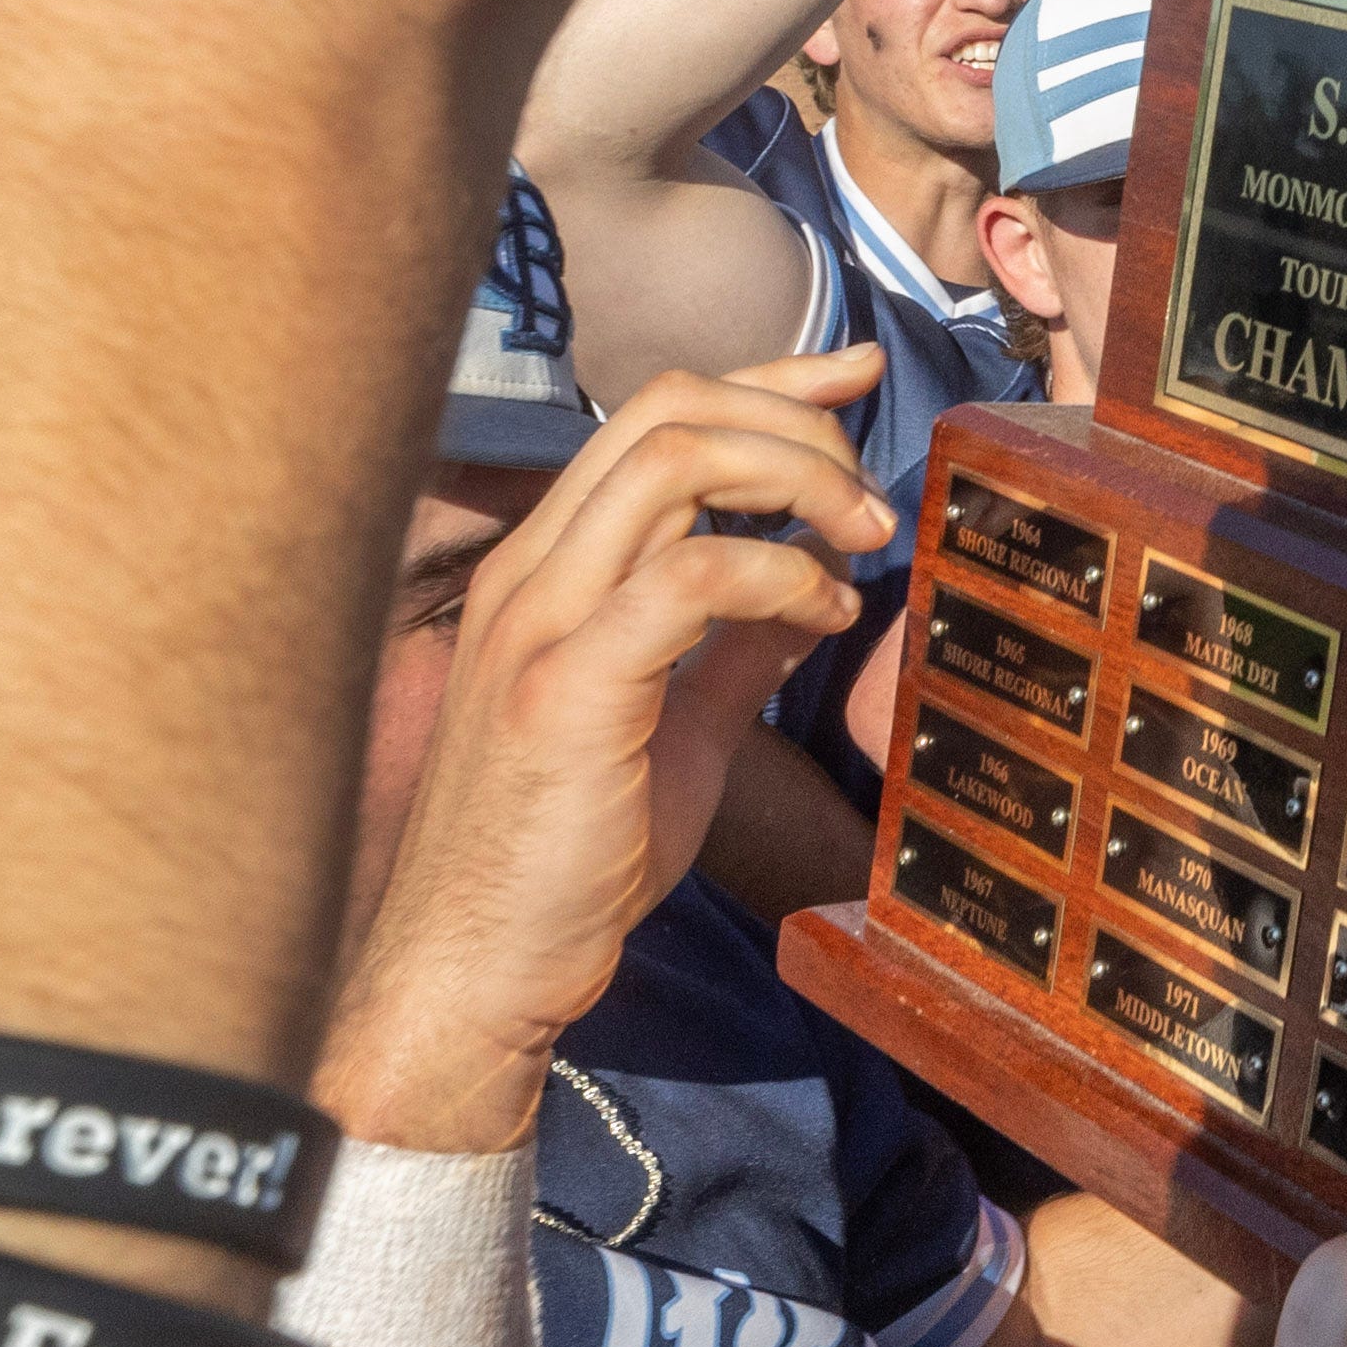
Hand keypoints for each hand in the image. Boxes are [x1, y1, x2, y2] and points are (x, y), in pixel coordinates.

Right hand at [322, 356, 889, 1147]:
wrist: (475, 973)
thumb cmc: (568, 861)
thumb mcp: (674, 730)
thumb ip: (733, 650)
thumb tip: (815, 587)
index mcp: (545, 568)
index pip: (652, 415)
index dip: (765, 378)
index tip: (855, 373)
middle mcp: (530, 571)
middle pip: (667, 408)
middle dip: (793, 421)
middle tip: (870, 499)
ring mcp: (538, 620)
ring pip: (674, 459)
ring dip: (798, 479)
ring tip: (864, 540)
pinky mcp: (566, 685)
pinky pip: (690, 572)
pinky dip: (780, 571)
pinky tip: (824, 614)